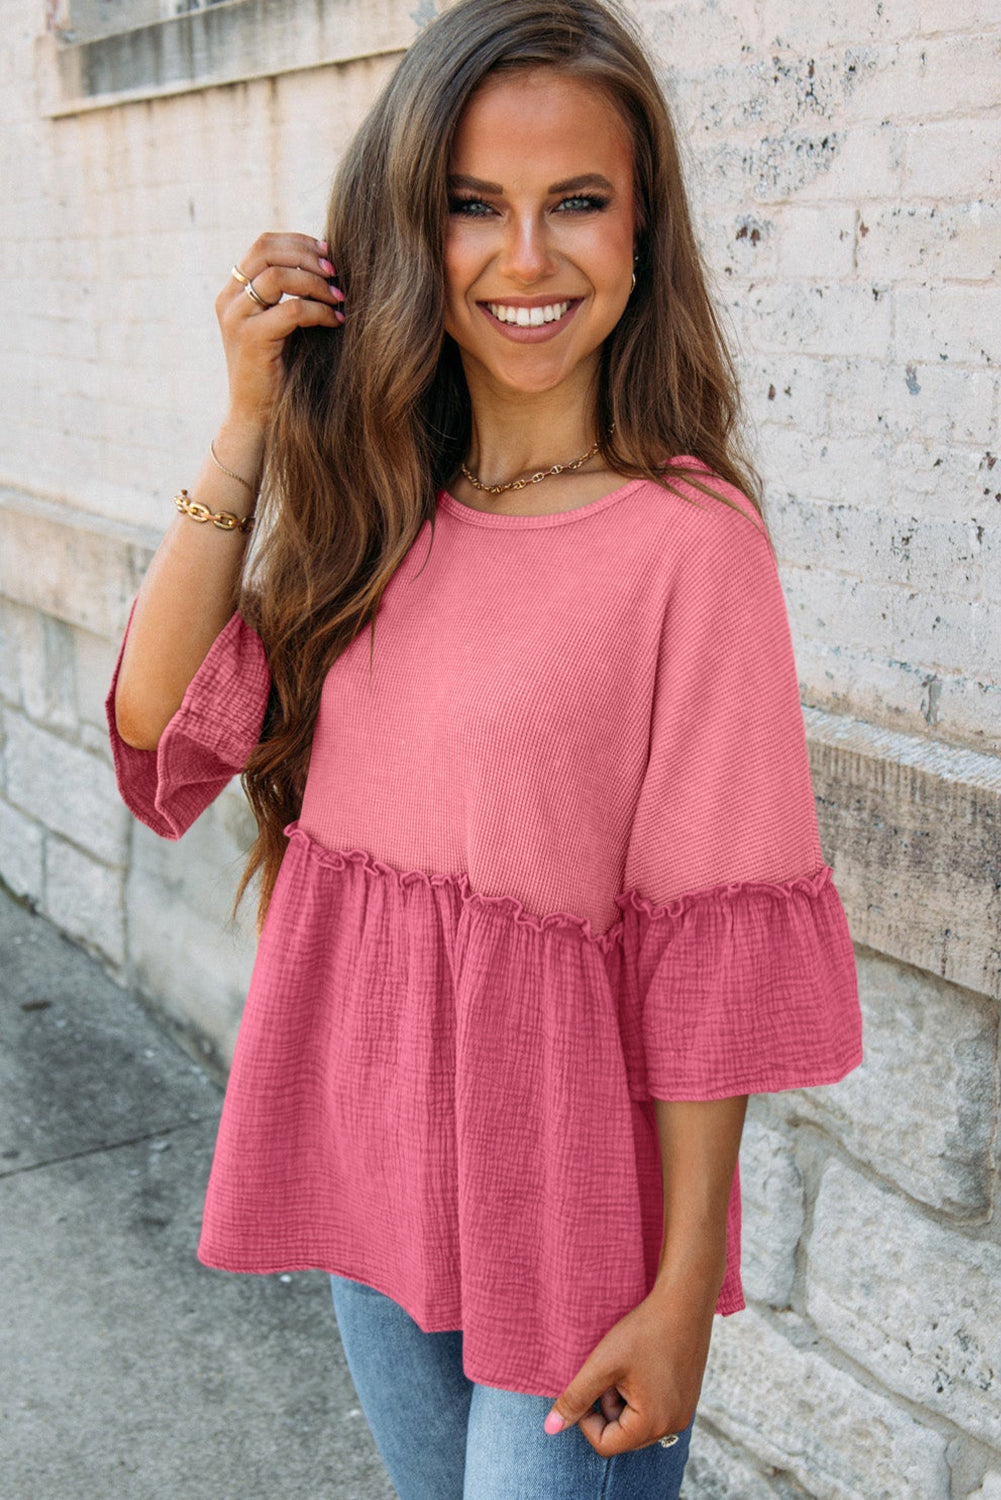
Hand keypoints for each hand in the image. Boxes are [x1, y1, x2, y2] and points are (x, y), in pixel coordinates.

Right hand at [215, 230, 345, 432]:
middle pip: (266, 250)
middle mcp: (229, 300)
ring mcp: (236, 318)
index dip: (298, 242)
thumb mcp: (279, 326)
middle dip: (307, 255)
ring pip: (279, 276)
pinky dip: (319, 311)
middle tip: (336, 271)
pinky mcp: (251, 339)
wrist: (255, 417)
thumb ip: (288, 296)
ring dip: (316, 283)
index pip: (263, 245)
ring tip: (340, 298)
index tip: (328, 253)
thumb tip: (327, 264)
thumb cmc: (277, 373)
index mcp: (233, 292)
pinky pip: (292, 310)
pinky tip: (335, 320)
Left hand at [543, 1282, 715, 1455]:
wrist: (684, 1303)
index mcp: (651, 1424)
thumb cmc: (644, 1331)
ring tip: (627, 1367)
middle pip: (622, 1436)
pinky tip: (642, 1365)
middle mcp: (672, 1426)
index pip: (605, 1444)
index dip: (587, 1419)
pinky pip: (654, 1411)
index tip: (588, 1386)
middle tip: (611, 1373)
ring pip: (637, 1423)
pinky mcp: (687, 1400)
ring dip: (623, 1401)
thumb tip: (550, 1429)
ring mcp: (683, 1414)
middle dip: (608, 1408)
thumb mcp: (603, 1364)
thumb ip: (575, 1398)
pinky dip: (640, 1395)